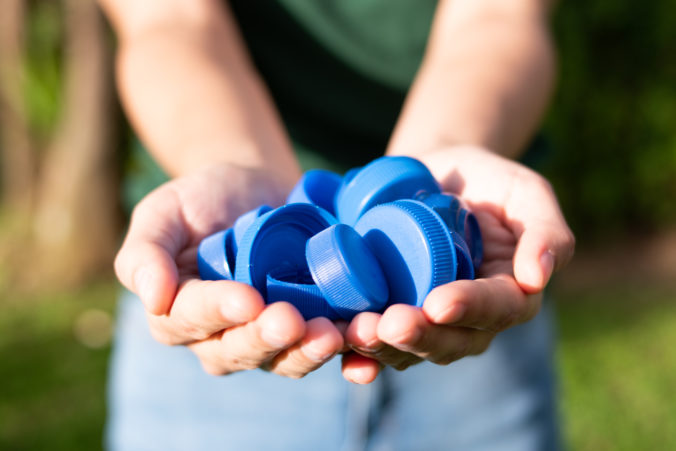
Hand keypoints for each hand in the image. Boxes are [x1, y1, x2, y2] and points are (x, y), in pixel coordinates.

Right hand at [114, 163, 343, 377]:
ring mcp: (268, 335)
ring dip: (308, 351)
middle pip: (240, 350)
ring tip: (332, 333)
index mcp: (179, 313)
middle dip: (266, 339)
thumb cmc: (202, 199)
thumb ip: (145, 252)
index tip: (246, 299)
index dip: (218, 312)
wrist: (254, 186)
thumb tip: (152, 299)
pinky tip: (362, 341)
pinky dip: (346, 352)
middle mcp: (222, 336)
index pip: (192, 320)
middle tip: (291, 321)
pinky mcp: (307, 326)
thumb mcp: (164, 212)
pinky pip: (323, 346)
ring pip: (284, 358)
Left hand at [340, 146, 574, 383]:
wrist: (434, 174)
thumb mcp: (524, 191)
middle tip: (390, 324)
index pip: (496, 310)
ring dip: (384, 348)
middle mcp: (469, 318)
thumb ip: (545, 229)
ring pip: (411, 351)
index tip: (438, 303)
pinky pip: (379, 346)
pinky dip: (361, 357)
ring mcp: (428, 321)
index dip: (469, 309)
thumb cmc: (485, 180)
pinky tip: (344, 355)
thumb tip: (538, 278)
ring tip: (358, 331)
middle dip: (420, 337)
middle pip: (450, 342)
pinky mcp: (392, 314)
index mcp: (508, 293)